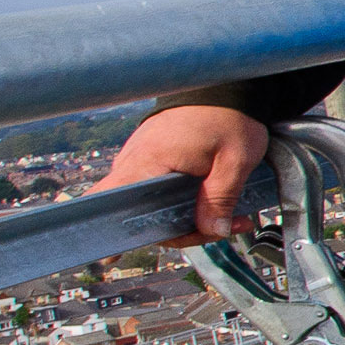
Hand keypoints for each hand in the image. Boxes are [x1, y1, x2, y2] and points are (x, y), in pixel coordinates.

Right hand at [103, 105, 269, 241]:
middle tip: (227, 227)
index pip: (112, 201)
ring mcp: (142, 161)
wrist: (225, 86)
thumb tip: (213, 231)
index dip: (112, 232)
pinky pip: (162, 191)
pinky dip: (187, 201)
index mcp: (147, 162)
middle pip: (145, 215)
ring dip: (191, 217)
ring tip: (234, 217)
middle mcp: (135, 163)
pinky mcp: (153, 160)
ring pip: (156, 206)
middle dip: (185, 230)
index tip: (109, 257)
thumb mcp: (234, 160)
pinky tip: (219, 204)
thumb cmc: (228, 116)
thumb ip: (221, 198)